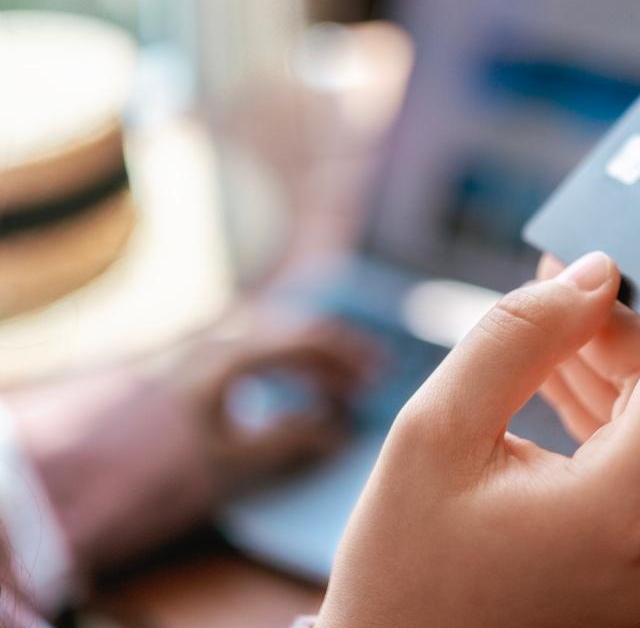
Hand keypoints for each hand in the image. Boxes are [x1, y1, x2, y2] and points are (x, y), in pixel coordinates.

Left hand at [166, 305, 378, 496]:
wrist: (74, 491)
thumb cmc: (155, 479)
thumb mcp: (232, 466)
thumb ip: (290, 442)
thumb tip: (338, 432)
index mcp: (228, 357)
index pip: (306, 342)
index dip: (349, 357)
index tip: (379, 376)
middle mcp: (212, 343)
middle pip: (289, 333)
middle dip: (334, 353)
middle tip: (369, 378)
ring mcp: (194, 355)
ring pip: (268, 341)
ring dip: (308, 359)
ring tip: (337, 386)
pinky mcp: (181, 375)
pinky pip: (246, 356)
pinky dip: (280, 367)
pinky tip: (288, 390)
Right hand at [320, 251, 639, 627]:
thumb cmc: (400, 579)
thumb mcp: (432, 437)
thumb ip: (518, 337)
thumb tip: (597, 275)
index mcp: (632, 509)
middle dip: (632, 328)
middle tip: (575, 273)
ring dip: (620, 375)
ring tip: (556, 323)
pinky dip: (615, 429)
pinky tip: (564, 383)